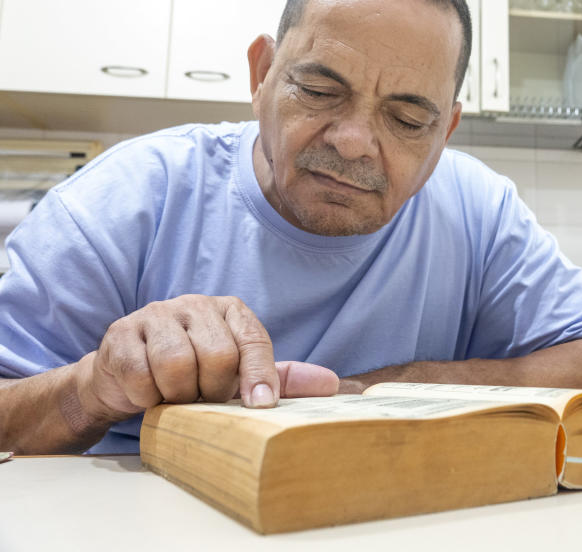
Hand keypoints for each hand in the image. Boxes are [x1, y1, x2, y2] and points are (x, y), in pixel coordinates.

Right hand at [75, 295, 338, 421]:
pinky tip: (148, 393)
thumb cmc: (195, 376)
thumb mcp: (239, 377)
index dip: (259, 377)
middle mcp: (195, 304)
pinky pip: (141, 375)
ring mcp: (155, 315)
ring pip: (177, 364)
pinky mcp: (120, 334)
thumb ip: (283, 379)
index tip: (260, 405)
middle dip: (212, 389)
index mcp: (230, 311)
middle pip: (217, 354)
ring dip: (178, 394)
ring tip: (176, 397)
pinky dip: (146, 396)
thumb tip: (333, 385)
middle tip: (204, 399)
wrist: (127, 378)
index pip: (254, 341)